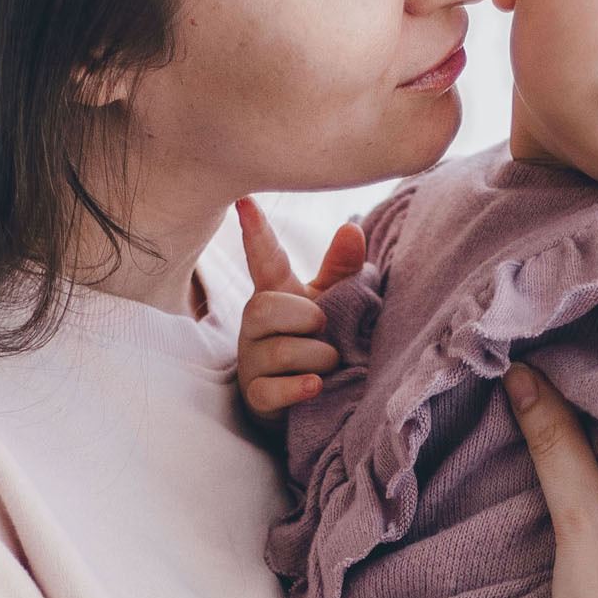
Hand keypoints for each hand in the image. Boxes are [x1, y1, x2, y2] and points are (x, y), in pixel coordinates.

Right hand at [233, 197, 366, 420]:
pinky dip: (296, 388)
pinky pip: (269, 391)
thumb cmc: (319, 337)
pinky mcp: (257, 396)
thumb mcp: (334, 301)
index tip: (245, 201)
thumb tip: (351, 227)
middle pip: (261, 308)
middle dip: (301, 316)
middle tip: (324, 325)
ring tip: (331, 362)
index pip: (263, 259)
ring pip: (276, 352)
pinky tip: (316, 386)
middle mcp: (256, 324)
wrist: (314, 394)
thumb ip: (343, 269)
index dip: (256, 233)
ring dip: (316, 357)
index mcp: (276, 292)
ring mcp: (252, 361)